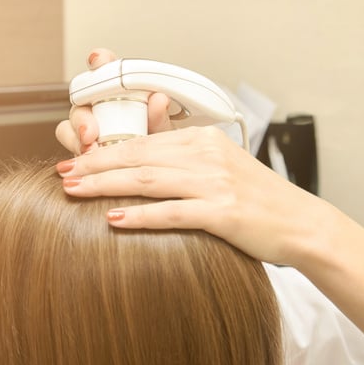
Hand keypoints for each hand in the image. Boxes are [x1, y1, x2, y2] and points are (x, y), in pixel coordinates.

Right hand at [55, 48, 174, 156]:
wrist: (156, 178)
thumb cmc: (159, 152)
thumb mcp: (164, 135)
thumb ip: (160, 118)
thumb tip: (158, 99)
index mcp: (120, 94)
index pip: (105, 70)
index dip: (100, 62)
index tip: (99, 60)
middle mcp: (99, 109)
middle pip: (80, 100)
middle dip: (83, 115)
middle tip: (91, 130)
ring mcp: (87, 130)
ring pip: (68, 127)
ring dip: (75, 137)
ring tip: (89, 149)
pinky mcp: (79, 151)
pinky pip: (70, 149)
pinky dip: (77, 156)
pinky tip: (87, 161)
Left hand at [55, 125, 328, 267]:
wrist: (301, 224)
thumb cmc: (254, 199)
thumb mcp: (218, 165)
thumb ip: (180, 155)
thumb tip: (140, 152)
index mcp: (202, 140)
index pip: (141, 143)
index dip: (102, 152)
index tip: (72, 161)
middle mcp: (206, 155)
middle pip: (137, 157)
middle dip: (94, 166)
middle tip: (62, 175)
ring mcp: (215, 183)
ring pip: (148, 180)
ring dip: (106, 185)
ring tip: (74, 191)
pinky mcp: (223, 212)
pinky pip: (173, 212)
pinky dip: (141, 216)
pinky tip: (113, 220)